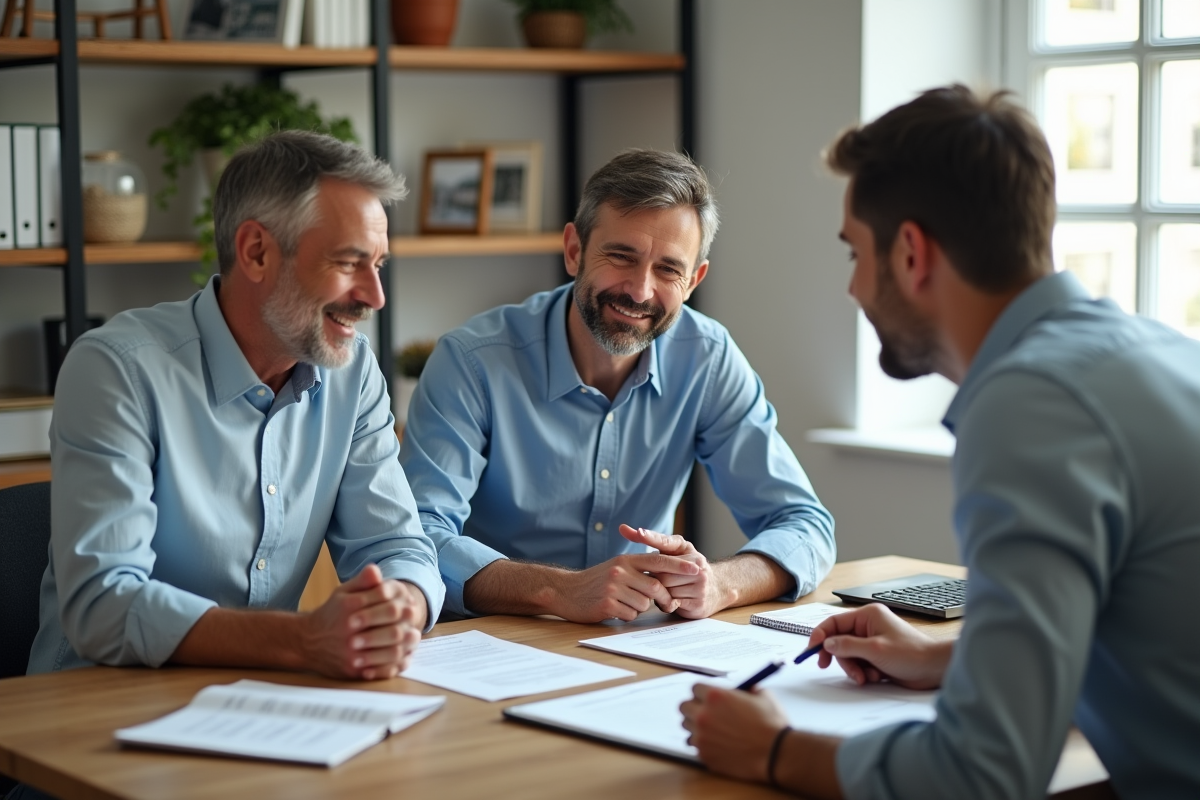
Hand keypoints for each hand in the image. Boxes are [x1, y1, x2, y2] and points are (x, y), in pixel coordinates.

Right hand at [300, 564, 426, 679]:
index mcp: (349, 607)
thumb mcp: (342, 593)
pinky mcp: (353, 670)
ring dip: (406, 643)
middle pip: (392, 628)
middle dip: (407, 623)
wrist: (306, 642)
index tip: (408, 603)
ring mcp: (351, 652)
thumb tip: (376, 569)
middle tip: (414, 619)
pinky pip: (383, 669)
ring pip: (392, 650)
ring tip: (412, 636)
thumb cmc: (331, 614)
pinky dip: (397, 662)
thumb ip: (362, 581)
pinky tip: (402, 654)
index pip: (386, 601)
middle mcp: (349, 630)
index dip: (401, 602)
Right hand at [552, 551, 700, 622]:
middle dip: (661, 598)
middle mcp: (620, 571)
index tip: (696, 568)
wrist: (566, 592)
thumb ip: (637, 569)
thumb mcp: (616, 567)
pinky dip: (626, 615)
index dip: (678, 565)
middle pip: (655, 586)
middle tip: (659, 602)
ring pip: (644, 603)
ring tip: (624, 603)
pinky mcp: (607, 604)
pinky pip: (630, 614)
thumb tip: (663, 577)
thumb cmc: (594, 581)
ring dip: (639, 608)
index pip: (658, 560)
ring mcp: (613, 587)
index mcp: (625, 560)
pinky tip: (614, 609)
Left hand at [620, 525, 725, 617]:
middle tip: (654, 580)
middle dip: (654, 579)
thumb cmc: (686, 567)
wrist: (715, 589)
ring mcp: (700, 586)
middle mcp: (697, 567)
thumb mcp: (675, 550)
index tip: (639, 532)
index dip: (651, 538)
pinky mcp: (698, 604)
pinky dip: (666, 603)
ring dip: (660, 593)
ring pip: (666, 591)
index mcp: (689, 551)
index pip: (666, 544)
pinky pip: (672, 604)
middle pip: (661, 574)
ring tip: (664, 590)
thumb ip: (650, 539)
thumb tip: (622, 528)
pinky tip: (668, 600)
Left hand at [680, 683, 788, 782]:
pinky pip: (694, 745)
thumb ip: (746, 689)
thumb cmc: (771, 724)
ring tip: (713, 729)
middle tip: (707, 712)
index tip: (708, 697)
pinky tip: (718, 744)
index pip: (694, 688)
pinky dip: (703, 744)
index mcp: (715, 696)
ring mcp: (701, 737)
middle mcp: (703, 715)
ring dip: (696, 726)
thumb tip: (743, 690)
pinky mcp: (704, 755)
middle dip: (694, 707)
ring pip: (687, 726)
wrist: (775, 754)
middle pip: (684, 707)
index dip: (703, 692)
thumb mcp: (762, 696)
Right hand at [808, 603, 950, 689]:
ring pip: (848, 655)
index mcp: (867, 615)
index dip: (820, 636)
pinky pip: (858, 664)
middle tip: (832, 669)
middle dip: (841, 658)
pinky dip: (862, 673)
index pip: (834, 622)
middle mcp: (868, 626)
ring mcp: (872, 642)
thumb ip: (847, 646)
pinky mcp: (876, 657)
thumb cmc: (911, 654)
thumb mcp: (874, 649)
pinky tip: (874, 677)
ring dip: (853, 668)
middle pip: (839, 641)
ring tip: (865, 677)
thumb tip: (827, 644)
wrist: (934, 669)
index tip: (811, 650)